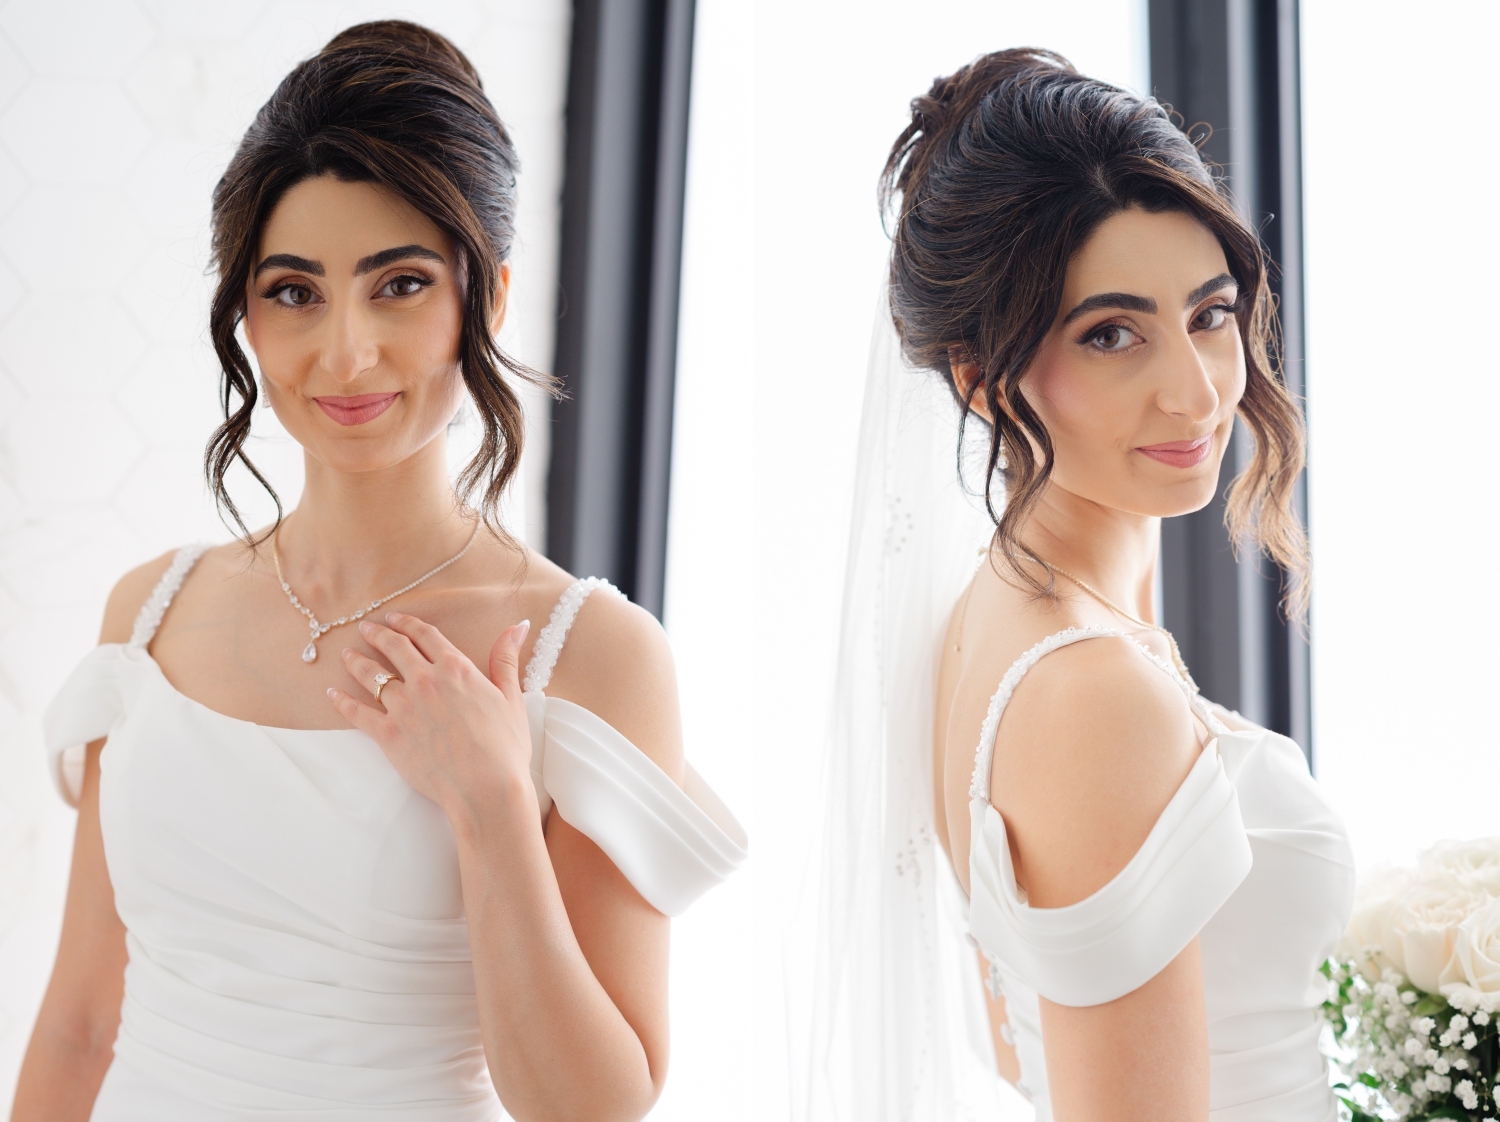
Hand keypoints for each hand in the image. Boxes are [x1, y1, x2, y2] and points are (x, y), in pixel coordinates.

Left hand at [328, 612, 532, 815]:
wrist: (485, 787)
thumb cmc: (504, 746)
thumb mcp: (512, 697)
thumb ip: (506, 659)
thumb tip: (517, 626)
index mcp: (456, 669)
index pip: (426, 636)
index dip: (408, 624)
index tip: (395, 618)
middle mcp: (425, 681)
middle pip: (394, 648)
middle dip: (378, 635)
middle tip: (366, 629)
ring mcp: (403, 707)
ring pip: (372, 676)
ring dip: (357, 662)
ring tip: (347, 655)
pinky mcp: (388, 735)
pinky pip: (357, 712)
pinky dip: (342, 702)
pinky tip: (333, 694)